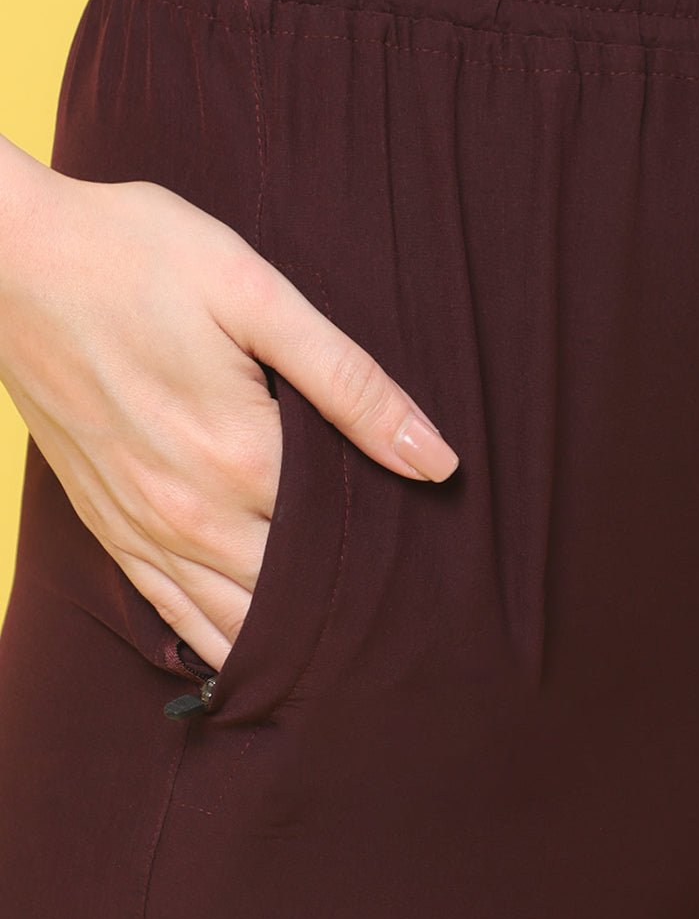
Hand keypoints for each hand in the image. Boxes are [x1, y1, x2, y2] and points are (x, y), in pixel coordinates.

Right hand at [0, 166, 458, 671]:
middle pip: (292, 597)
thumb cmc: (139, 258)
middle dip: (348, 614)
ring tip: (346, 663)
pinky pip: (169, 611)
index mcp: (242, 459)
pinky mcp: (106, 524)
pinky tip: (250, 660)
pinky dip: (216, 640)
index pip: (341, 548)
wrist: (10, 255)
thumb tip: (436, 461)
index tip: (434, 579)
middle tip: (408, 629)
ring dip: (287, 644)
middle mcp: (191, 513)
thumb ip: (351, 384)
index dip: (393, 563)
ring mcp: (141, 527)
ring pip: (232, 622)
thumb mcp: (258, 297)